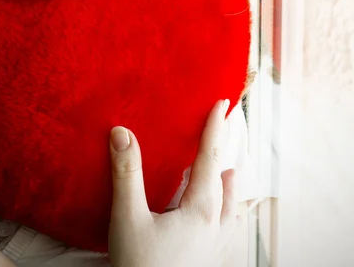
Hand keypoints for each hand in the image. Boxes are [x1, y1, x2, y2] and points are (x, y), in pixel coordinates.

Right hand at [108, 99, 239, 266]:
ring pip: (232, 209)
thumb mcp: (128, 219)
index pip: (211, 157)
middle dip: (223, 155)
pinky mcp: (209, 263)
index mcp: (201, 209)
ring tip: (228, 174)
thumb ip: (127, 174)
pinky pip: (227, 230)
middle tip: (220, 133)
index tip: (222, 103)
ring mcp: (216, 247)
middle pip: (226, 181)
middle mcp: (215, 225)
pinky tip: (222, 219)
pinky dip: (228, 213)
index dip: (215, 127)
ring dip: (228, 187)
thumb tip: (121, 132)